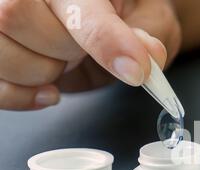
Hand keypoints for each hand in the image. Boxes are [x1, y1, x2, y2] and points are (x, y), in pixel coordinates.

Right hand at [0, 0, 180, 109]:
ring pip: (0, 51)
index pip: (75, 5)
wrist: (108, 20)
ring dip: (42, 72)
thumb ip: (144, 35)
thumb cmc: (123, 14)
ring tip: (63, 62)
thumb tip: (150, 55)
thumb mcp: (142, 19)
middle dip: (61, 50)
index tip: (136, 70)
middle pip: (16, 17)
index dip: (105, 39)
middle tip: (80, 52)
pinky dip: (22, 97)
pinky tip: (48, 89)